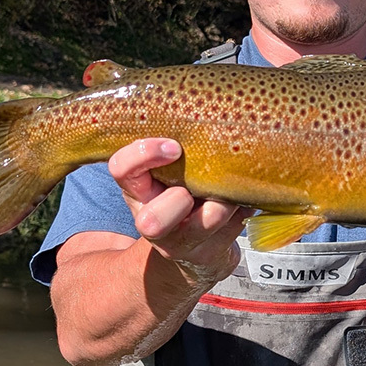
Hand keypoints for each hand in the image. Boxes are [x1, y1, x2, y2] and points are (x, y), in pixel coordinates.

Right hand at [108, 138, 251, 286]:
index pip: (121, 168)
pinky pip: (234, 226)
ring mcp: (178, 243)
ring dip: (227, 199)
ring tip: (231, 191)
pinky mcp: (206, 254)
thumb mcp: (171, 169)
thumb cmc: (182, 192)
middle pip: (153, 220)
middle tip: (195, 190)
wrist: (195, 246)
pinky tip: (241, 202)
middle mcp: (149, 222)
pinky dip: (244, 208)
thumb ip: (181, 147)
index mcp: (136, 190)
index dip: (145, 154)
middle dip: (182, 199)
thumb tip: (211, 112)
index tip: (175, 147)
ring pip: (209, 218)